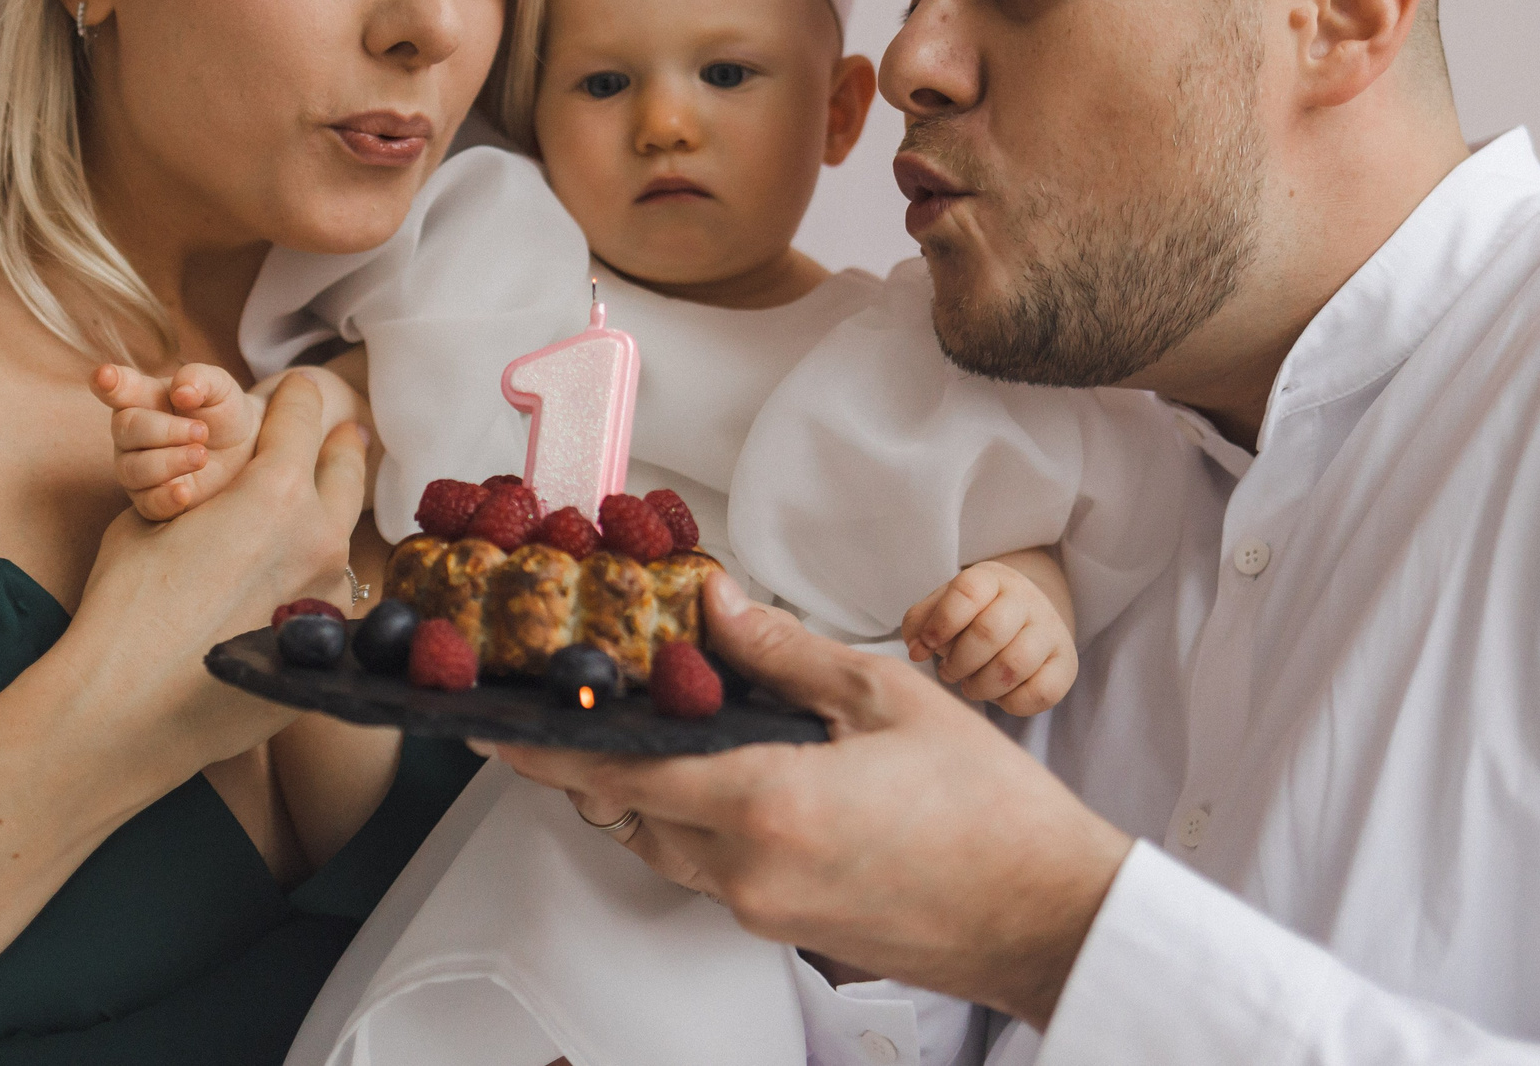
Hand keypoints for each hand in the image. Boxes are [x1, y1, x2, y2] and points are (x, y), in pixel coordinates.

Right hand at [64, 373, 371, 780]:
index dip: (296, 397)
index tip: (298, 390)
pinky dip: (312, 581)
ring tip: (311, 513)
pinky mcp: (330, 643)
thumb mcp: (150, 518)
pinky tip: (287, 588)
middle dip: (338, 445)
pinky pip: (329, 595)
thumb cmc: (125, 608)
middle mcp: (320, 536)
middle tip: (341, 432)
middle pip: (344, 470)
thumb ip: (200, 486)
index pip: (301, 417)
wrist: (129, 707)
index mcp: (276, 492)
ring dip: (324, 520)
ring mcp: (332, 595)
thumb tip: (215, 479)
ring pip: (338, 537)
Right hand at [92, 361, 267, 520]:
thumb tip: (181, 392)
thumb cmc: (222, 411)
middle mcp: (131, 434)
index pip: (117, 388)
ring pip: (134, 469)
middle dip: (165, 430)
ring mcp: (137, 468)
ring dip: (170, 462)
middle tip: (202, 431)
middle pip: (127, 429)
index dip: (109, 382)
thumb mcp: (220, 387)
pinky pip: (148, 504)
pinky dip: (165, 499)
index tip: (104, 375)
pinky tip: (184, 492)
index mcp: (142, 396)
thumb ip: (199, 379)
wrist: (246, 450)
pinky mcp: (152, 499)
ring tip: (202, 455)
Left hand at [488, 572, 1132, 1025]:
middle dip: (592, 764)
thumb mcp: (886, 697)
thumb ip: (784, 653)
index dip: (546, 748)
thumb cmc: (986, 807)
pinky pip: (710, 872)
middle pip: (627, 815)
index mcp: (761, 806)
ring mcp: (762, 911)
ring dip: (643, 796)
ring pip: (665, 848)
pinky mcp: (787, 932)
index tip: (492, 723)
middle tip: (572, 709)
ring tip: (648, 733)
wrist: (1047, 912)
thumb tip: (716, 607)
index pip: (618, 773)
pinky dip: (694, 824)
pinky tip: (726, 779)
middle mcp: (745, 872)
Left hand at [902, 559, 1077, 714]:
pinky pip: (1040, 693)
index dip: (942, 623)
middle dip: (959, 662)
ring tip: (970, 686)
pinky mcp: (1066, 664)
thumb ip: (920, 623)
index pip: (967, 591)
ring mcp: (1051, 630)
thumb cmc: (973, 616)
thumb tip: (916, 651)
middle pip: (989, 632)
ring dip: (981, 686)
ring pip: (1014, 665)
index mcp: (992, 578)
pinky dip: (1010, 703)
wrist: (1026, 619)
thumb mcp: (943, 608)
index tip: (927, 645)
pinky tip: (999, 695)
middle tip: (948, 672)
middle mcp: (1027, 599)